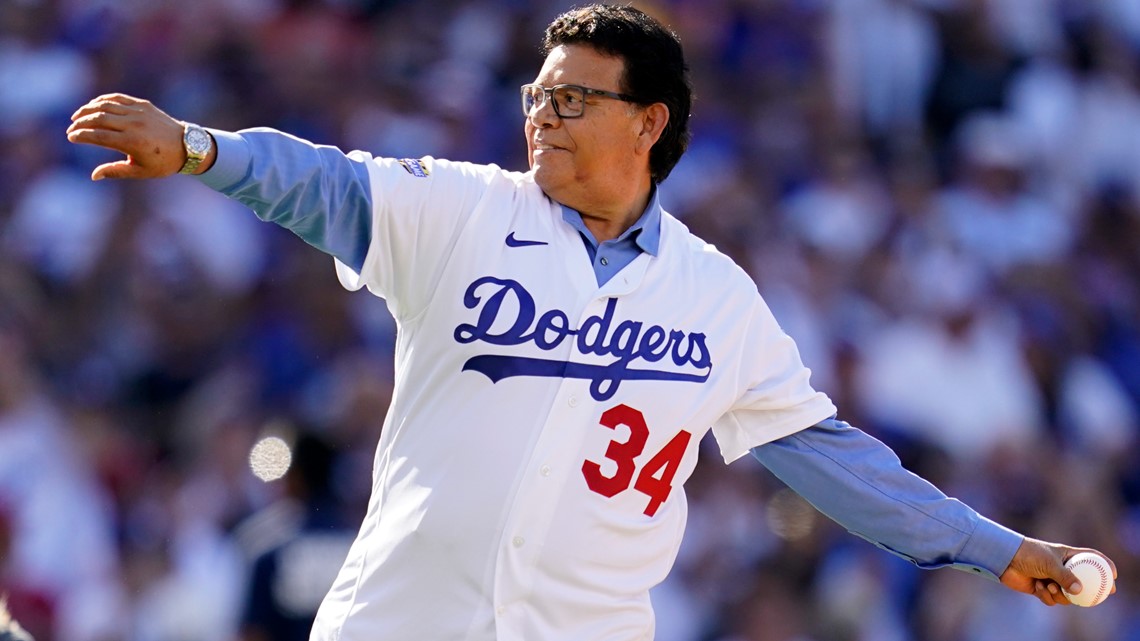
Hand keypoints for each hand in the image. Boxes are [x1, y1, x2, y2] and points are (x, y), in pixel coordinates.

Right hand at [66, 93, 197, 180]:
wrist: (187, 146)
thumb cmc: (163, 162)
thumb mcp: (140, 172)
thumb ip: (115, 171)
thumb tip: (94, 175)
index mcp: (132, 143)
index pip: (98, 136)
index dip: (81, 136)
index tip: (71, 138)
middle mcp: (134, 125)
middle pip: (98, 118)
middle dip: (80, 123)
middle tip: (71, 130)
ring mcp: (139, 112)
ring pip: (105, 106)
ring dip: (87, 110)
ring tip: (77, 117)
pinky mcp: (143, 104)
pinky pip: (117, 98)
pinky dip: (102, 100)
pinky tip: (93, 106)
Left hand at [999, 537, 1116, 605]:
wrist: (1004, 559)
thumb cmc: (1028, 554)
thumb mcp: (1050, 563)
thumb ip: (1066, 577)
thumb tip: (1080, 590)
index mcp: (1067, 555)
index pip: (1091, 558)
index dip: (1104, 565)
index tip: (1113, 575)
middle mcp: (1061, 567)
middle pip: (1082, 581)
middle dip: (1088, 591)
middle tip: (1096, 597)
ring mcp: (1052, 578)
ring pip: (1066, 595)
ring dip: (1060, 594)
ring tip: (1049, 586)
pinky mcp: (1041, 588)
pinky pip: (1052, 599)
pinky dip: (1047, 597)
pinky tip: (1039, 587)